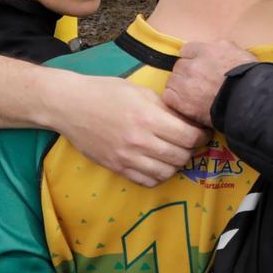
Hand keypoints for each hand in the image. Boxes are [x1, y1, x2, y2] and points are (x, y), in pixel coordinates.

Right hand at [55, 74, 203, 186]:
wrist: (70, 106)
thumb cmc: (105, 92)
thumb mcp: (141, 92)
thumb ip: (165, 108)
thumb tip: (189, 120)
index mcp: (148, 118)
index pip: (189, 136)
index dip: (202, 136)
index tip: (203, 132)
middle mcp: (139, 141)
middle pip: (180, 156)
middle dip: (191, 150)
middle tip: (190, 142)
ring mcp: (126, 157)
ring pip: (166, 172)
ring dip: (176, 165)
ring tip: (174, 153)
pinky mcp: (116, 167)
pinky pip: (146, 181)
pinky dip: (158, 176)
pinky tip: (158, 164)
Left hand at [165, 38, 260, 125]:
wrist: (248, 101)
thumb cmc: (248, 76)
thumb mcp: (239, 53)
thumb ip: (222, 47)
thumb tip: (215, 47)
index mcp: (205, 51)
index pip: (186, 50)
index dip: (192, 57)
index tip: (198, 64)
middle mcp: (192, 66)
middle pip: (178, 66)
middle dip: (186, 72)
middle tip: (197, 81)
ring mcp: (185, 85)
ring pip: (172, 81)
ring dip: (180, 86)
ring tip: (192, 93)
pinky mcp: (182, 103)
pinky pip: (169, 96)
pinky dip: (175, 98)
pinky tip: (185, 102)